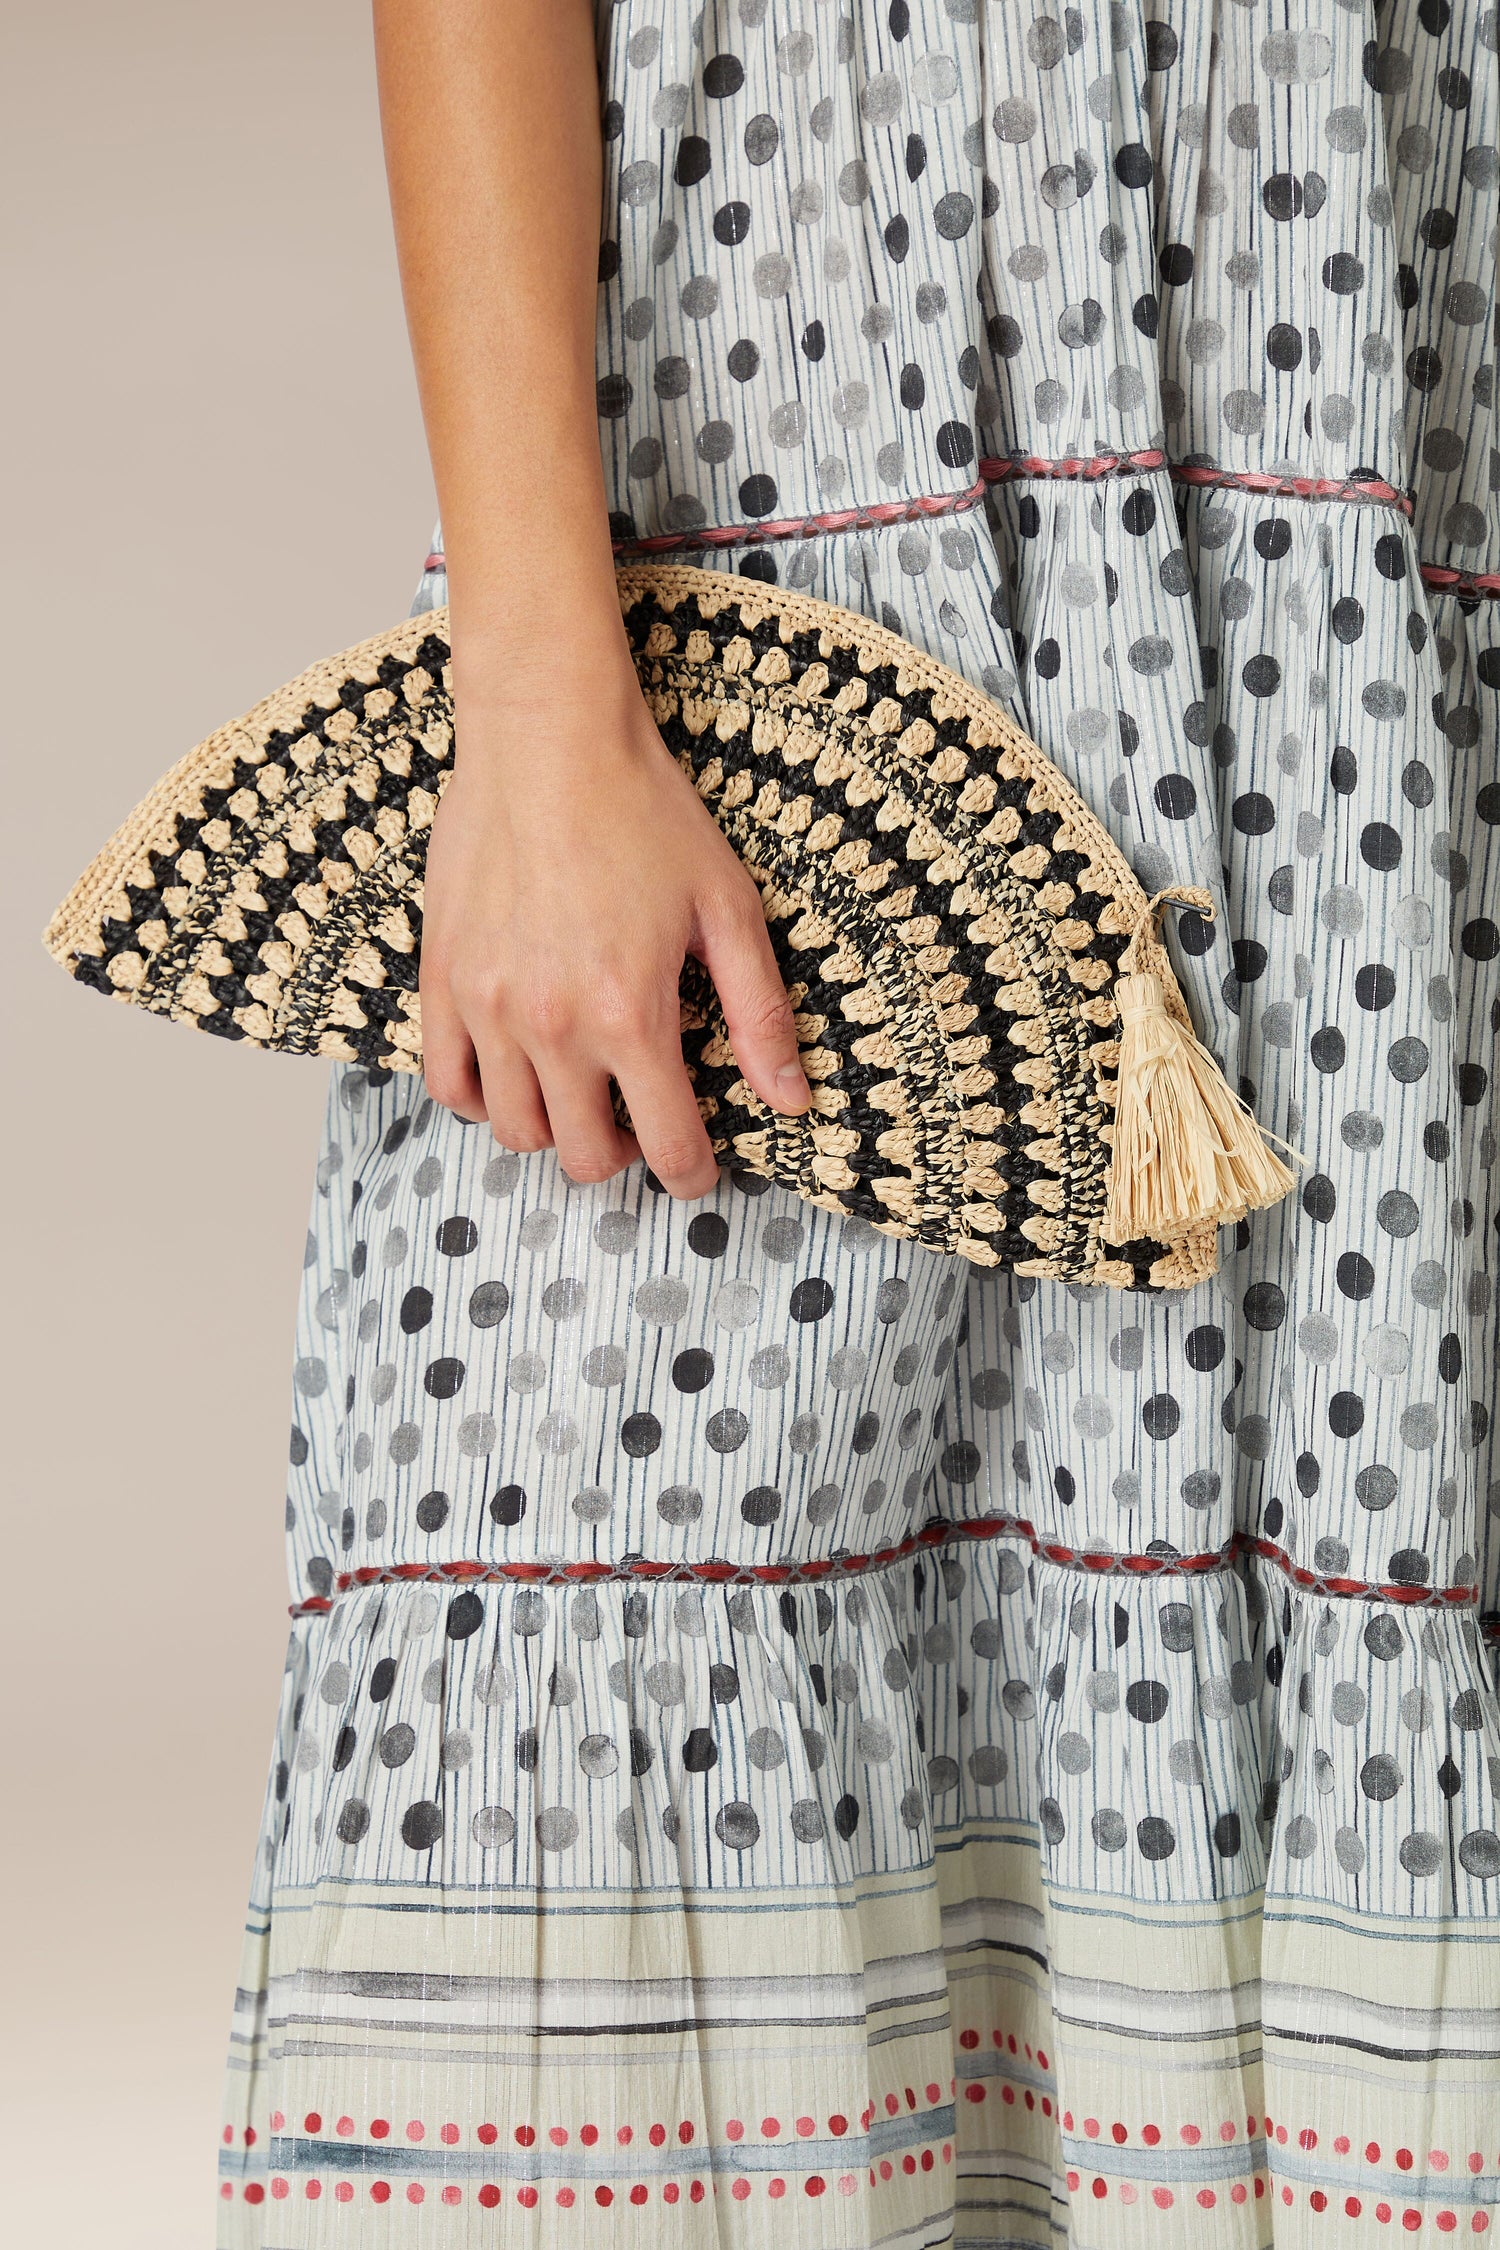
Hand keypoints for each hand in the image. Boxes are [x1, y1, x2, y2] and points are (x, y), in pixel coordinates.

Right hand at [419, 646, 811, 1195]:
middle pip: (584, 1157)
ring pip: (515, 1131)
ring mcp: (488, 1007)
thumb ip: (759, 1013)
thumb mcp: (727, 908)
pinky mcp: (442, 981)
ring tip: (583, 1093)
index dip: (692, 1173)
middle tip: (643, 1120)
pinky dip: (481, 1098)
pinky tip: (517, 1070)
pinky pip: (448, 1083)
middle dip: (625, 1156)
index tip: (697, 1167)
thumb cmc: (642, 811)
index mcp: (630, 1014)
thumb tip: (793, 1097)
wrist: (548, 740)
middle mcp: (552, 1026)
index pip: (668, 1147)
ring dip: (557, 1130)